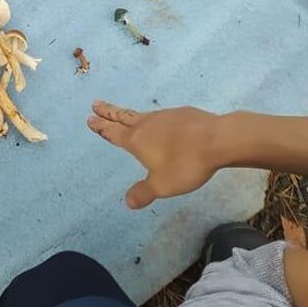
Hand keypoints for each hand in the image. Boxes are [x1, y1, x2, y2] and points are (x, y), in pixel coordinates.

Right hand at [87, 101, 223, 209]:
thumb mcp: (162, 186)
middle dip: (108, 112)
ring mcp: (165, 116)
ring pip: (143, 114)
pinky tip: (164, 124)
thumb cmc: (185, 164)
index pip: (113, 132)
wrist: (217, 140)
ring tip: (126, 115)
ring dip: (130, 114)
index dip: (101, 127)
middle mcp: (147, 124)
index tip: (90, 119)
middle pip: (122, 116)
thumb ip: (143, 193)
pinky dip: (156, 119)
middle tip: (96, 104)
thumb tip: (128, 202)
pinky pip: (163, 116)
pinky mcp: (183, 114)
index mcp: (136, 140)